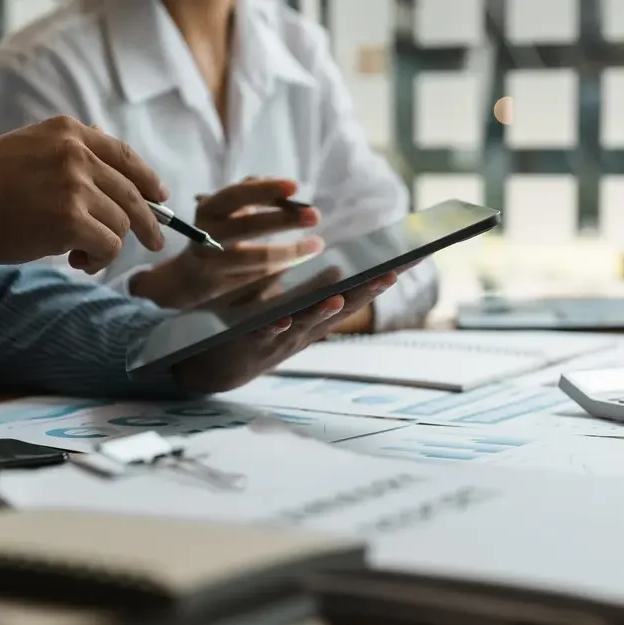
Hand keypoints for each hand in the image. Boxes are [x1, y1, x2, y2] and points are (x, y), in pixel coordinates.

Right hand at [0, 116, 166, 271]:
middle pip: (132, 192)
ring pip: (121, 223)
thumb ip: (68, 155)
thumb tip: (114, 168)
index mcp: (66, 132)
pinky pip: (109, 245)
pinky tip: (78, 263)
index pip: (123, 154)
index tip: (159, 196)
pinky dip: (99, 260)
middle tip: (155, 242)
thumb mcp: (28, 150)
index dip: (146, 178)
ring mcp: (76, 185)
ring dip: (107, 245)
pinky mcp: (73, 219)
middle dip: (149, 222)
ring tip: (82, 255)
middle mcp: (76, 153)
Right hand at [129, 178, 323, 308]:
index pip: (236, 195)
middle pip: (246, 227)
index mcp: (209, 208)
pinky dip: (282, 267)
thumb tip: (285, 188)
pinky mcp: (224, 286)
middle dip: (283, 220)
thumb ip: (253, 191)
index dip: (265, 190)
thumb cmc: (218, 230)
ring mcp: (214, 263)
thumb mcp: (229, 207)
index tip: (294, 187)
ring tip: (317, 244)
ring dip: (290, 251)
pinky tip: (301, 258)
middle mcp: (206, 234)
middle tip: (314, 215)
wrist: (189, 275)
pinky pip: (258, 277)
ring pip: (255, 258)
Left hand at [170, 271, 398, 391]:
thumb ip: (309, 287)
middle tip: (393, 273)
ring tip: (342, 296)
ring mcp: (282, 339)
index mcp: (316, 316)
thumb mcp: (288, 305)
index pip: (355, 293)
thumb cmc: (255, 330)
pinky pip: (265, 335)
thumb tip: (338, 262)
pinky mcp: (252, 345)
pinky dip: (275, 328)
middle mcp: (306, 330)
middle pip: (342, 309)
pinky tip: (283, 318)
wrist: (215, 366)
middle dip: (366, 292)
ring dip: (324, 312)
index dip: (380, 278)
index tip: (408, 257)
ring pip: (307, 324)